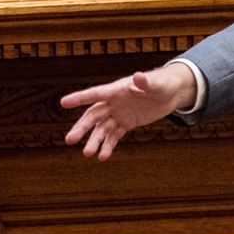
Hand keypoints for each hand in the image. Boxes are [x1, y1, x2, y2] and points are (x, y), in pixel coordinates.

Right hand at [61, 64, 197, 160]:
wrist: (169, 93)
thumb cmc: (162, 84)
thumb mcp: (156, 84)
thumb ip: (145, 82)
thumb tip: (138, 76)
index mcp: (116, 90)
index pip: (94, 94)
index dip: (79, 98)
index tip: (63, 103)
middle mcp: (113, 103)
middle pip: (93, 116)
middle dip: (81, 128)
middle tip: (69, 140)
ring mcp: (118, 114)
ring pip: (101, 129)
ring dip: (94, 141)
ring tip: (88, 154)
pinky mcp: (126, 123)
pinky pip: (114, 136)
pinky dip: (108, 146)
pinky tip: (103, 157)